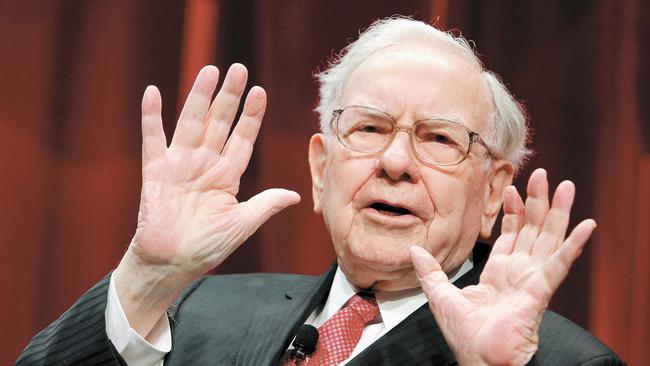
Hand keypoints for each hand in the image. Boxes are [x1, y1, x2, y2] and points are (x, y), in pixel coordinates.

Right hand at [114, 65, 299, 336]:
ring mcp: (180, 165)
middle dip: (230, 96)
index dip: (251, 116)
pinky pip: (153, 139)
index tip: (260, 92)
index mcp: (227, 175)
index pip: (242, 138)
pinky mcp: (155, 172)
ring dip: (200, 97)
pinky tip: (154, 93)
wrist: (172, 264)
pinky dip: (152, 117)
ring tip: (210, 71)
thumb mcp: (241, 225)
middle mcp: (205, 164)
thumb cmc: (206, 247)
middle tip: (239, 69)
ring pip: (192, 123)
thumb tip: (295, 195)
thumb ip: (265, 205)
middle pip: (219, 122)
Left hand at [410, 168, 595, 365]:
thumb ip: (430, 271)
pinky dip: (573, 245)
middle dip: (538, 202)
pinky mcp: (540, 290)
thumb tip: (415, 250)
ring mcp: (532, 280)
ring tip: (564, 186)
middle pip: (533, 230)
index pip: (511, 235)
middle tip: (543, 175)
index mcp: (499, 273)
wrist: (478, 360)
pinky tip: (585, 226)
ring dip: (557, 212)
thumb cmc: (465, 336)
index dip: (513, 211)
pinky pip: (559, 264)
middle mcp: (519, 273)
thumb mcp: (440, 296)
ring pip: (548, 239)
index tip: (512, 188)